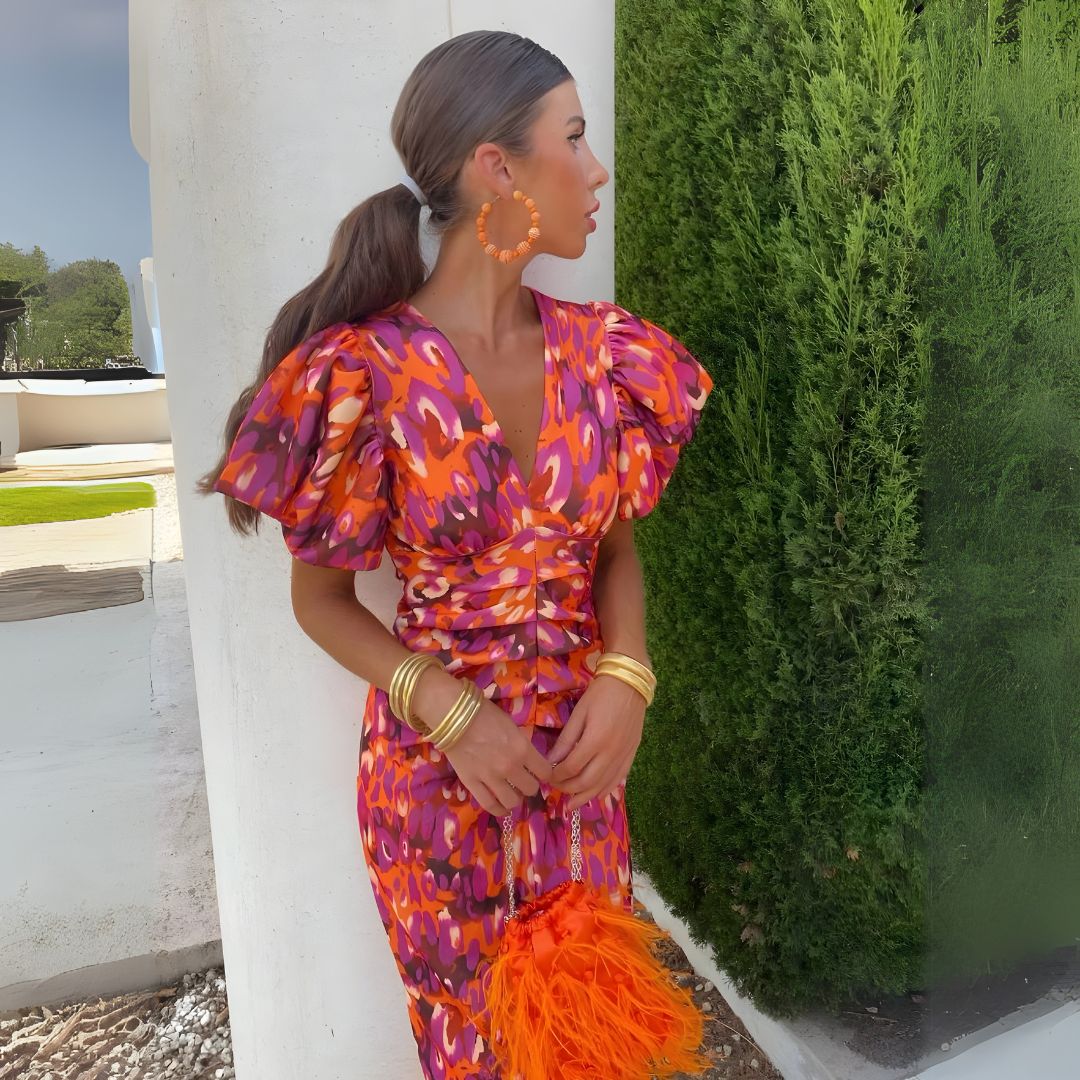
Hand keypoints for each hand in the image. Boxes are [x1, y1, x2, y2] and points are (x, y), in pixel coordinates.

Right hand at [412, 667, 550, 817]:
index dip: (544, 773)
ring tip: (512, 792)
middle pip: (531, 788)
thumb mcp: (512, 725)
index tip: (539, 772)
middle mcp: (510, 766)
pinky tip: (502, 806)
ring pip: (513, 801)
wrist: (453, 714)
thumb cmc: (484, 713)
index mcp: (523, 748)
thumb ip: (522, 744)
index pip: (545, 772)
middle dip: (529, 785)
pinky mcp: (472, 784)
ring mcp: (491, 777)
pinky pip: (490, 805)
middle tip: (523, 780)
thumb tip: (529, 759)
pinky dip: (499, 809)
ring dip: (515, 798)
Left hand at [546, 674, 644, 811]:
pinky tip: (594, 796)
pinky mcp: (632, 755)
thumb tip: (551, 760)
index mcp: (595, 740)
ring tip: (571, 804)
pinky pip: (618, 780)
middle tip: (555, 788)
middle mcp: (611, 753)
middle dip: (568, 789)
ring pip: (603, 786)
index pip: (571, 768)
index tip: (547, 775)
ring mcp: (624, 756)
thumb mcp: (579, 713)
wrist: (630, 683)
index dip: (557, 775)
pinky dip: (604, 791)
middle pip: (586, 782)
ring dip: (585, 797)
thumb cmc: (601, 694)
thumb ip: (566, 740)